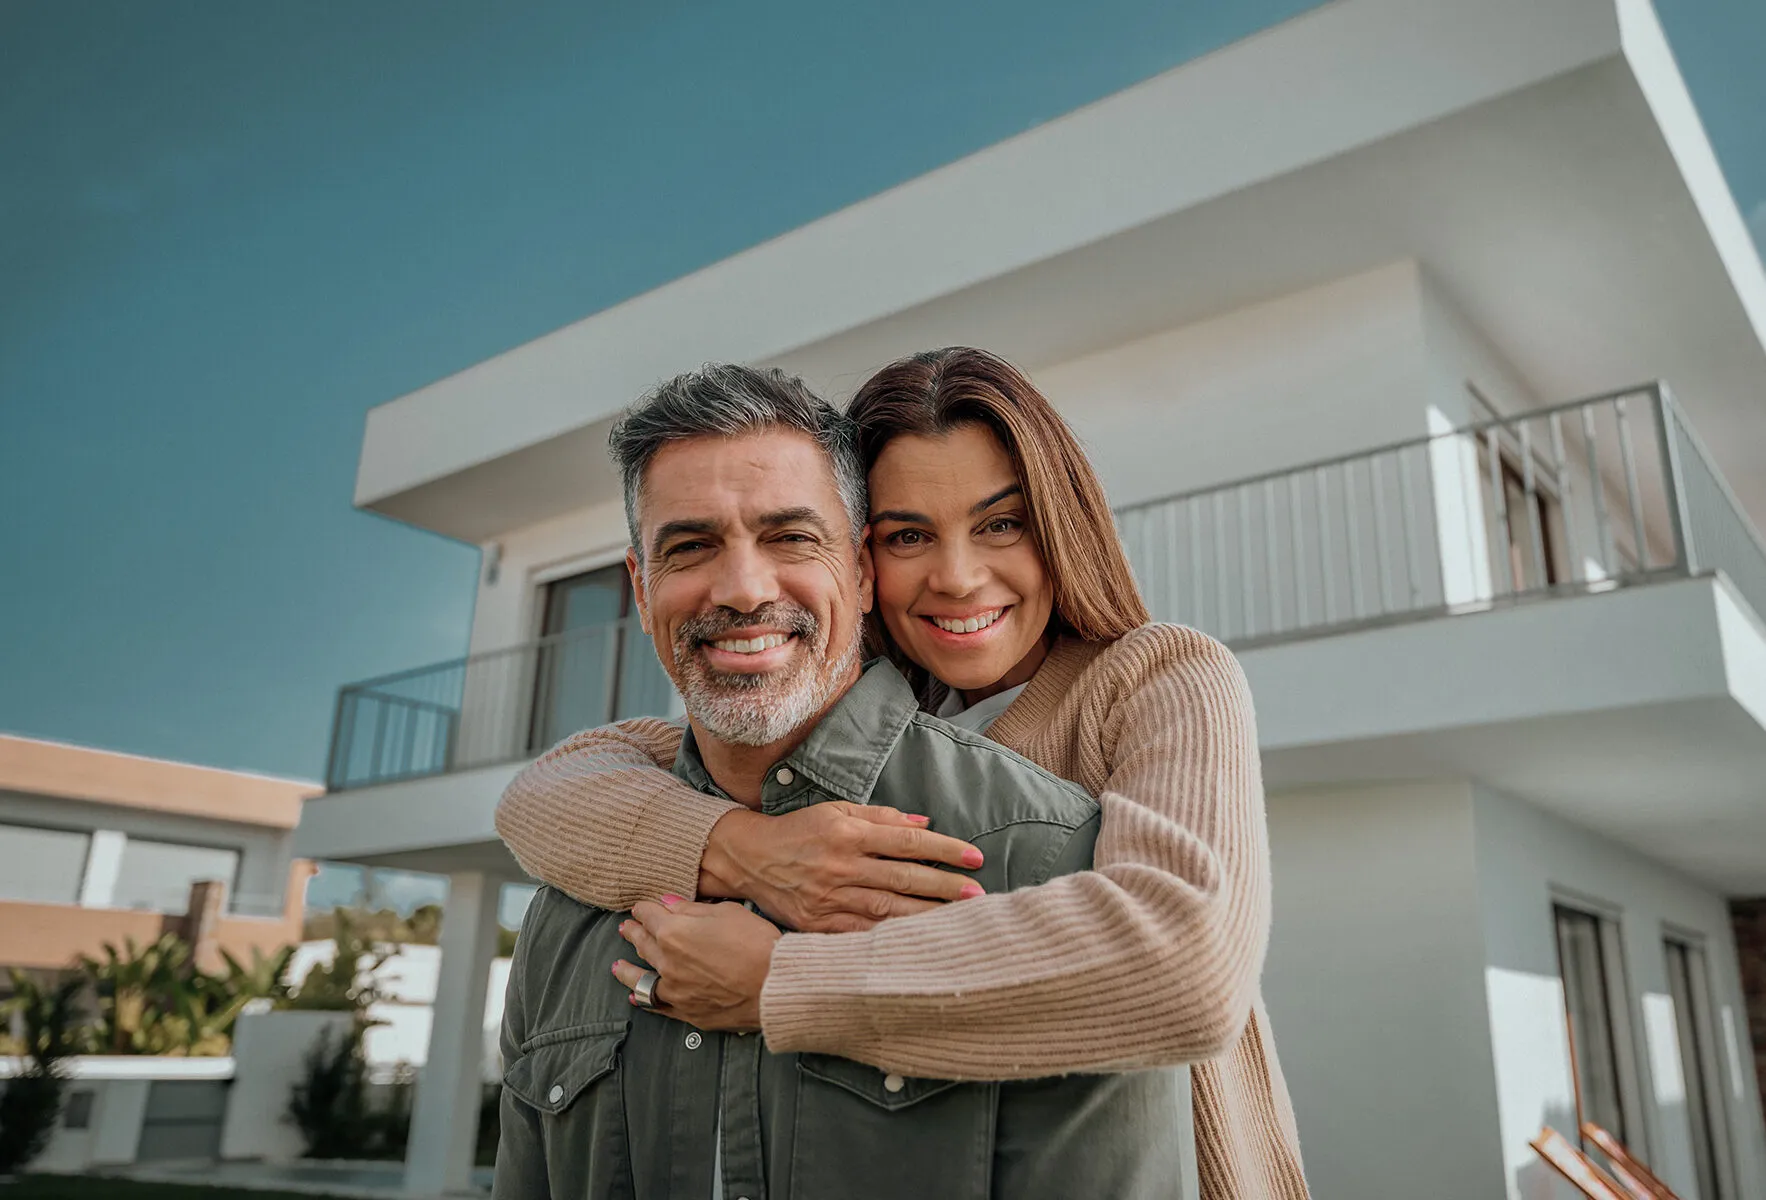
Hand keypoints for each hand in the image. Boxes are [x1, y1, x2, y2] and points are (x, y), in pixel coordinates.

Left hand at [612, 897, 778, 1031]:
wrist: (776, 985)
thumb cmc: (757, 944)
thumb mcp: (728, 913)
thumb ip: (693, 910)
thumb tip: (669, 904)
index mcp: (674, 933)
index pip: (650, 916)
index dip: (645, 909)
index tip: (642, 907)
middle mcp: (668, 962)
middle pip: (643, 943)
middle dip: (634, 932)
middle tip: (627, 928)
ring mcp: (675, 990)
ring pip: (641, 978)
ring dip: (627, 969)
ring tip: (618, 965)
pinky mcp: (687, 1012)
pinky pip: (656, 1005)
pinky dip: (642, 999)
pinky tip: (634, 996)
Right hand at [698, 803, 984, 932]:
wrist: (748, 858)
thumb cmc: (799, 831)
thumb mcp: (837, 811)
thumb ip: (881, 816)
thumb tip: (924, 824)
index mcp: (848, 832)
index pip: (907, 842)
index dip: (944, 850)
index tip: (974, 857)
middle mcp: (841, 865)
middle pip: (903, 878)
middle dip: (945, 888)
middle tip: (978, 896)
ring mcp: (829, 898)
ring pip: (887, 910)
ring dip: (927, 917)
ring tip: (960, 921)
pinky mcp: (818, 924)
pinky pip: (861, 934)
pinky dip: (890, 939)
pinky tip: (916, 943)